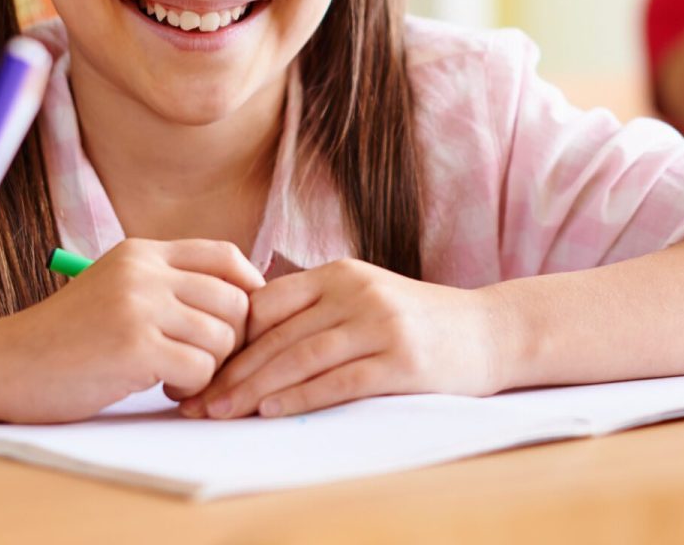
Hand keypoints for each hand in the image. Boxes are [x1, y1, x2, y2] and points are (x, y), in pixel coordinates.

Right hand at [0, 238, 261, 423]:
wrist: (6, 364)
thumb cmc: (63, 337)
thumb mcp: (115, 289)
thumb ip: (165, 285)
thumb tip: (239, 299)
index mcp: (141, 253)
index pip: (223, 255)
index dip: (249, 285)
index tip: (245, 317)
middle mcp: (144, 272)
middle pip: (234, 299)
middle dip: (232, 338)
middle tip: (203, 360)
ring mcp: (139, 307)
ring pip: (222, 337)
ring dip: (209, 367)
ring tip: (176, 376)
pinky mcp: (135, 347)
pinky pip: (200, 368)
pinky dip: (192, 386)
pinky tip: (165, 389)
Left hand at [182, 258, 505, 419]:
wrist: (490, 331)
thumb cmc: (418, 322)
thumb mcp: (363, 298)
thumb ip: (315, 310)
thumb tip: (245, 338)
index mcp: (338, 273)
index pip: (266, 303)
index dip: (226, 338)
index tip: (196, 368)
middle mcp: (356, 291)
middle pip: (277, 335)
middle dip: (230, 371)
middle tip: (193, 400)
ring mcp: (381, 323)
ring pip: (301, 357)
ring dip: (255, 388)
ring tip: (220, 411)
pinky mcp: (402, 360)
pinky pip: (340, 380)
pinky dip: (301, 396)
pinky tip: (272, 410)